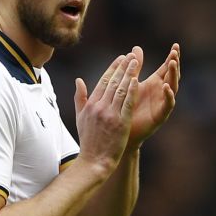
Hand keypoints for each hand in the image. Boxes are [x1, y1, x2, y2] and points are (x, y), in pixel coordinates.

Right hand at [73, 54, 139, 174]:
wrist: (94, 161)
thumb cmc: (88, 140)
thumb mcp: (80, 117)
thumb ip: (80, 98)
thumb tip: (79, 80)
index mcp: (91, 105)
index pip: (103, 81)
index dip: (113, 68)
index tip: (121, 58)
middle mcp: (100, 107)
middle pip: (113, 82)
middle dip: (123, 66)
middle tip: (132, 55)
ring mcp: (110, 115)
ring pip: (121, 89)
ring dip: (129, 74)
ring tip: (136, 62)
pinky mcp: (121, 123)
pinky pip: (127, 103)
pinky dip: (132, 90)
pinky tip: (137, 80)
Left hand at [126, 44, 180, 148]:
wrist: (121, 131)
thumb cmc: (125, 107)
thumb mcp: (129, 83)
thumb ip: (134, 66)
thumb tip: (135, 48)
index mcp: (154, 83)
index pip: (166, 67)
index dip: (172, 57)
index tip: (176, 45)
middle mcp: (161, 92)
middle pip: (172, 75)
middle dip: (174, 63)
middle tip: (175, 52)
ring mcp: (162, 103)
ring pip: (172, 87)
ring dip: (173, 75)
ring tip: (172, 64)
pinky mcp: (160, 116)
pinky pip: (168, 104)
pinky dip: (168, 95)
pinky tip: (166, 87)